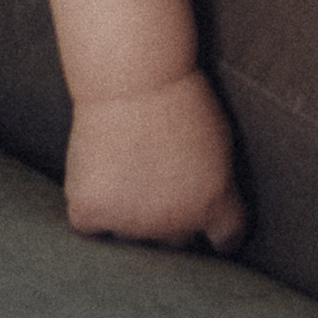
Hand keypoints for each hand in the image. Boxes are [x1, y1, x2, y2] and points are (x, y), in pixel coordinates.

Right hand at [64, 69, 246, 250]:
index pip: (226, 240)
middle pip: (176, 241)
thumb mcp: (219, 144)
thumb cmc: (179, 98)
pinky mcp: (91, 215)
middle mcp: (176, 224)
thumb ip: (213, 190)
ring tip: (129, 167)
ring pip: (132, 235)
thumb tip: (205, 222)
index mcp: (214, 204)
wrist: (133, 76)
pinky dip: (93, 206)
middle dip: (171, 219)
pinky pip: (92, 225)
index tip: (214, 233)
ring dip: (130, 214)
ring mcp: (131, 224)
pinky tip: (100, 175)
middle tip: (159, 182)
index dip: (221, 236)